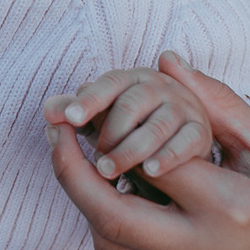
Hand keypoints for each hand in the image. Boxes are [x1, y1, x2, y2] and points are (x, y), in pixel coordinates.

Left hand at [42, 67, 213, 184]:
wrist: (178, 140)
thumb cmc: (130, 127)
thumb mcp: (101, 117)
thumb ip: (74, 111)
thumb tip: (48, 110)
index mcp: (132, 78)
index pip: (109, 83)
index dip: (88, 100)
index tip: (69, 118)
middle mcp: (160, 87)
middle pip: (131, 104)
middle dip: (109, 133)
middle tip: (93, 160)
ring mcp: (184, 108)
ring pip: (156, 126)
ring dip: (130, 149)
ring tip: (109, 170)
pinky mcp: (200, 132)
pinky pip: (186, 142)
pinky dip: (167, 156)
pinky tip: (149, 171)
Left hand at [45, 51, 249, 249]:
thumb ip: (217, 101)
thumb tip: (168, 59)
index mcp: (232, 207)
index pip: (155, 166)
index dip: (117, 138)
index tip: (94, 117)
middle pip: (113, 215)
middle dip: (70, 172)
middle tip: (55, 134)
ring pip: (110, 244)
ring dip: (87, 202)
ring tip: (76, 163)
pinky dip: (110, 230)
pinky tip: (108, 199)